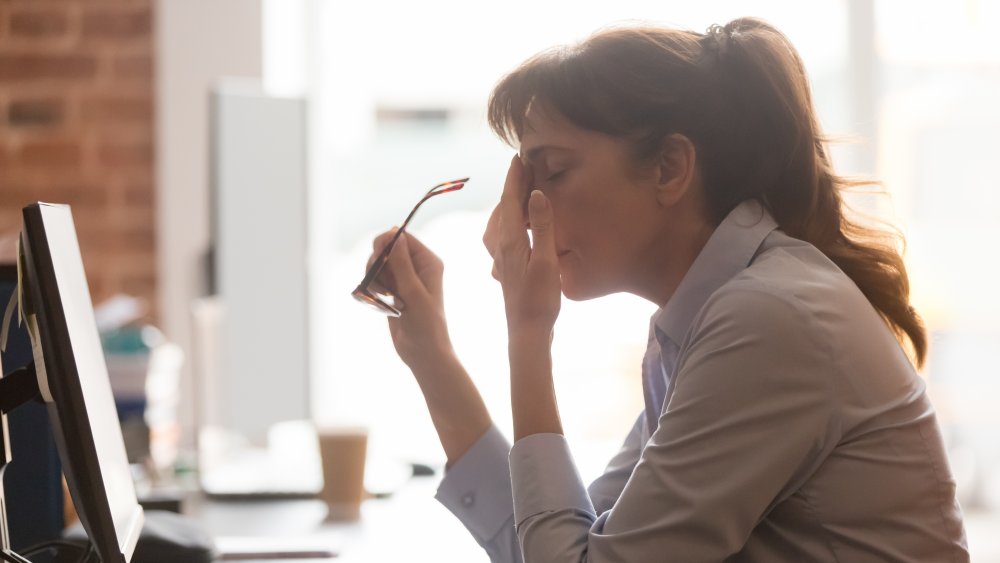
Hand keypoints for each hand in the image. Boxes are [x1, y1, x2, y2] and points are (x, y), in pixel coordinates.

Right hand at [366, 230, 453, 372]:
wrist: (423, 353)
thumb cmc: (426, 325)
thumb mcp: (413, 292)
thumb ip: (402, 264)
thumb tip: (395, 235)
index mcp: (428, 262)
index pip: (403, 238)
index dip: (387, 242)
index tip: (377, 256)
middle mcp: (416, 268)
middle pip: (387, 249)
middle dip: (378, 262)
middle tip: (380, 282)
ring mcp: (403, 279)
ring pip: (378, 265)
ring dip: (375, 278)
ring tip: (384, 297)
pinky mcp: (393, 291)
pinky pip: (376, 280)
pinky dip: (373, 288)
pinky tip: (380, 303)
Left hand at [484, 155, 561, 336]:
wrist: (526, 331)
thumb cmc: (539, 300)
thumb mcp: (546, 261)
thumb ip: (543, 226)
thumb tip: (536, 193)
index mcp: (510, 240)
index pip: (510, 200)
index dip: (515, 177)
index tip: (519, 156)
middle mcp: (500, 245)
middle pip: (504, 207)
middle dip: (513, 185)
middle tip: (525, 166)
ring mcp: (501, 256)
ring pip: (501, 220)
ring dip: (511, 202)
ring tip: (522, 189)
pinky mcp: (505, 266)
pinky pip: (503, 233)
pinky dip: (510, 220)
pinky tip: (518, 224)